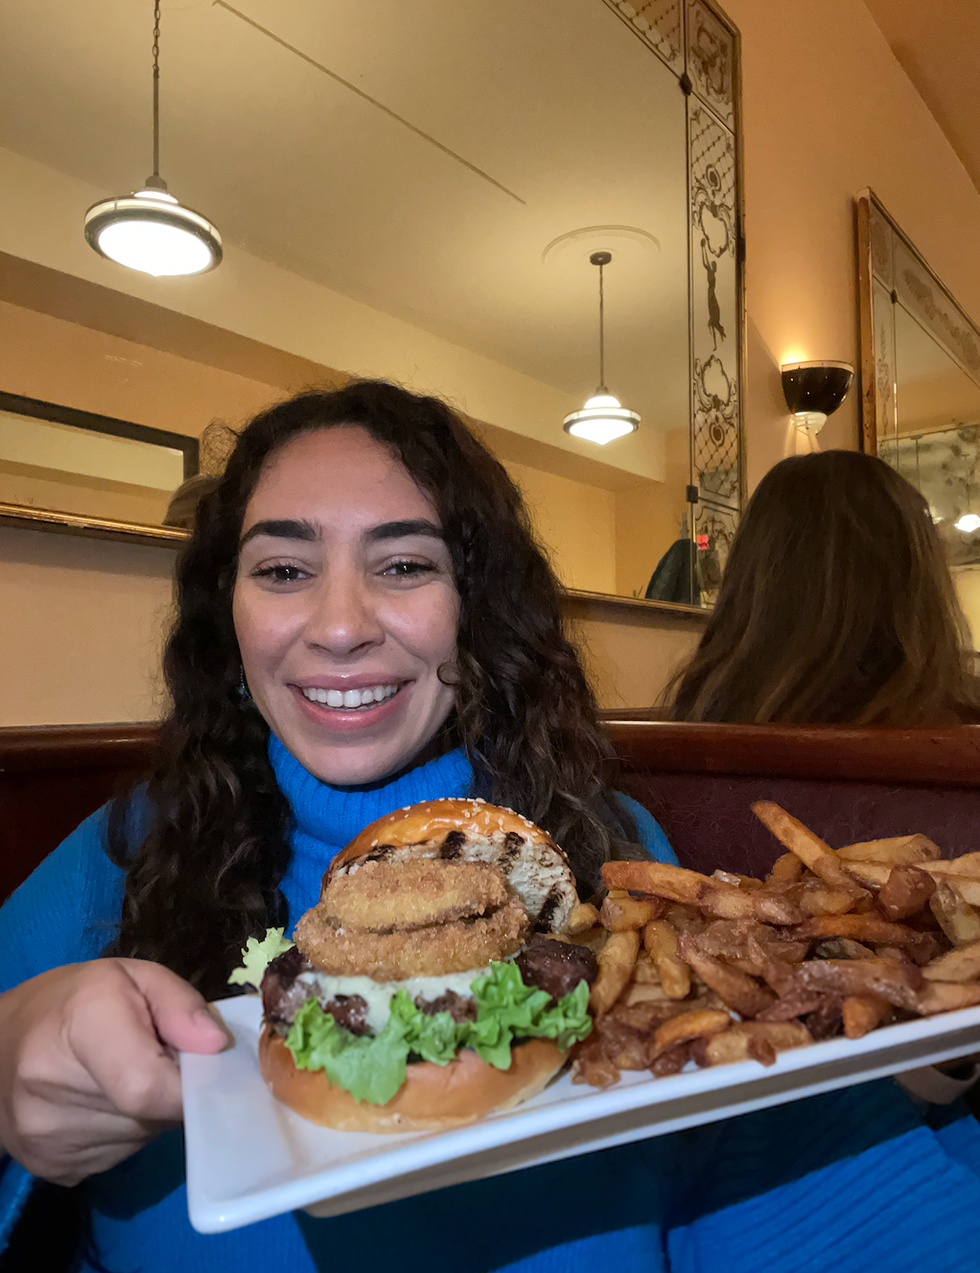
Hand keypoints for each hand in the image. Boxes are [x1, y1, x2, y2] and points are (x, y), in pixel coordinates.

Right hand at [0, 958, 226, 1184]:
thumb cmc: (72, 1000)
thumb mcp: (132, 975)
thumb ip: (180, 1003)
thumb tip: (216, 1046)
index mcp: (82, 1024)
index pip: (149, 1087)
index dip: (190, 1082)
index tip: (200, 1064)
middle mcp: (52, 1088)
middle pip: (153, 1113)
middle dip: (173, 1090)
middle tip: (157, 1060)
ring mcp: (47, 1138)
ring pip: (141, 1137)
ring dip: (150, 1112)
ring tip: (125, 1076)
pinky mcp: (51, 1169)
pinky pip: (119, 1155)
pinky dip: (127, 1131)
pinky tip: (104, 1102)